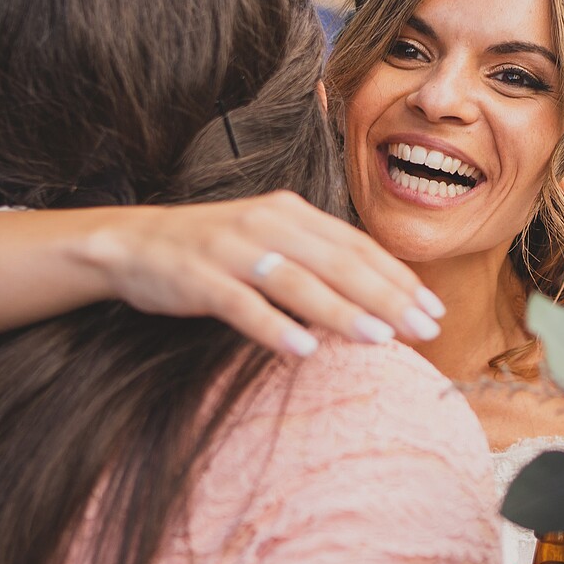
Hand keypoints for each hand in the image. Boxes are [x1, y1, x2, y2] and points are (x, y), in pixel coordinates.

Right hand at [85, 192, 445, 358]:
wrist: (131, 244)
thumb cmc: (212, 251)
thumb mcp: (268, 241)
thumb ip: (315, 260)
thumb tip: (374, 299)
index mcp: (290, 212)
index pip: (357, 246)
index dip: (398, 277)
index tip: (433, 309)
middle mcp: (266, 223)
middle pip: (338, 263)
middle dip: (387, 298)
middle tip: (424, 330)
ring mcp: (231, 249)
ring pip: (297, 282)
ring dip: (341, 312)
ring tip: (379, 340)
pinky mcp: (198, 277)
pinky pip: (241, 305)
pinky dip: (273, 327)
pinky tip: (302, 350)